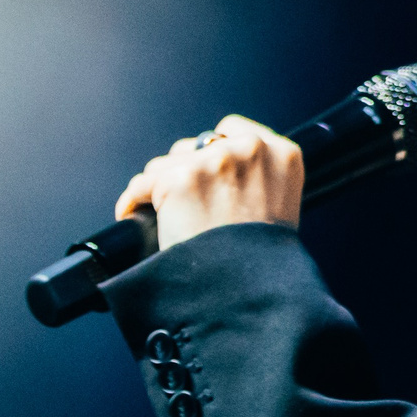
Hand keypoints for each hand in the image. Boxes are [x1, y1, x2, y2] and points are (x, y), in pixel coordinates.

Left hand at [115, 115, 302, 248]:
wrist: (246, 288)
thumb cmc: (261, 259)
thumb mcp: (282, 206)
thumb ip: (259, 177)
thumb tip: (220, 171)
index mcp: (283, 154)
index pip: (233, 128)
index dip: (212, 150)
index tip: (203, 170)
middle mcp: (250, 149)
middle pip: (195, 146)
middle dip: (185, 171)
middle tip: (186, 205)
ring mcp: (214, 162)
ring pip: (165, 164)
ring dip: (159, 187)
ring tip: (164, 215)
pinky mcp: (180, 179)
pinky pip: (141, 185)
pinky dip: (133, 202)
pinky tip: (134, 214)